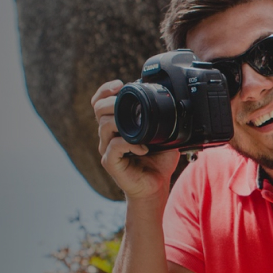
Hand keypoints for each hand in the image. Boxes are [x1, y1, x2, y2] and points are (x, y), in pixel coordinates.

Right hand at [94, 79, 179, 200]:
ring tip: (140, 129)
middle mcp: (108, 135)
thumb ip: (163, 120)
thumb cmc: (158, 163)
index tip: (119, 85)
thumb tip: (174, 103)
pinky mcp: (110, 162)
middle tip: (127, 103)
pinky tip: (143, 148)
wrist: (156, 187)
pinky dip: (129, 144)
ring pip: (104, 126)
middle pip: (98, 110)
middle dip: (111, 102)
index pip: (100, 103)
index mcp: (117, 126)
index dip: (105, 91)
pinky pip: (114, 146)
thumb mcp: (163, 135)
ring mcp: (107, 149)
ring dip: (122, 122)